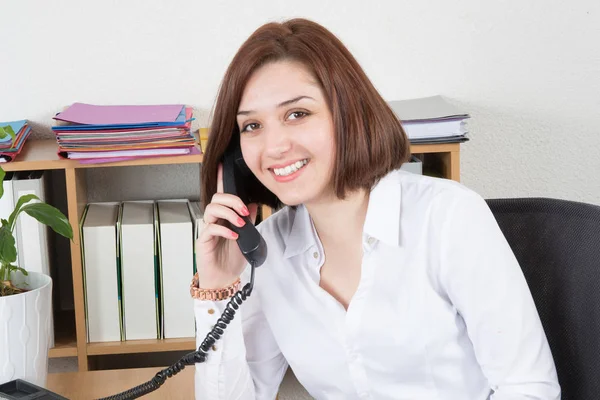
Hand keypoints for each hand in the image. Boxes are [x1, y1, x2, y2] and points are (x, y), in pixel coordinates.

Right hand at [196, 163, 258, 288]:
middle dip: (232, 200)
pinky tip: (234, 235)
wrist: (224, 279)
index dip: (220, 179)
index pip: (221, 195)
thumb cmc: (232, 259)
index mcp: (223, 217)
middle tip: (245, 211)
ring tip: (240, 223)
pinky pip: (210, 228)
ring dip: (229, 213)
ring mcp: (207, 230)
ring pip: (212, 209)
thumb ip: (248, 220)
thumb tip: (254, 204)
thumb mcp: (246, 237)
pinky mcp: (204, 241)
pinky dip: (224, 229)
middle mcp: (214, 221)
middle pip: (216, 198)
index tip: (222, 165)